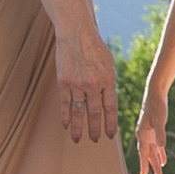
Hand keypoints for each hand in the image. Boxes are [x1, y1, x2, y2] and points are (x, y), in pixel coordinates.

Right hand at [52, 22, 109, 145]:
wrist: (77, 34)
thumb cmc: (95, 49)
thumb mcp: (109, 64)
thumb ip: (109, 83)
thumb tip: (108, 101)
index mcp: (108, 81)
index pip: (110, 108)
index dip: (110, 124)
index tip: (110, 135)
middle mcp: (93, 85)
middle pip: (94, 113)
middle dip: (95, 129)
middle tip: (94, 140)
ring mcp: (77, 84)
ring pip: (78, 111)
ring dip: (78, 127)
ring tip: (78, 139)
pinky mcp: (64, 82)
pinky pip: (65, 103)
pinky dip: (65, 116)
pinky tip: (65, 125)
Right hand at [136, 107, 174, 173]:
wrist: (155, 93)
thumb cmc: (157, 105)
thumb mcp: (160, 120)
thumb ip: (160, 134)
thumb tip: (161, 147)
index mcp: (142, 133)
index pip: (143, 153)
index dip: (144, 165)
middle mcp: (143, 134)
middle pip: (147, 154)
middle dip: (152, 166)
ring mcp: (148, 132)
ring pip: (152, 151)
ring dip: (156, 161)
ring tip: (159, 173)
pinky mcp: (153, 129)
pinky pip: (156, 145)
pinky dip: (159, 153)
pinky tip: (163, 160)